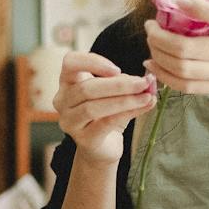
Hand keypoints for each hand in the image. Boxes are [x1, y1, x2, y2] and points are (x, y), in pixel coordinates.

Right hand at [54, 50, 155, 167]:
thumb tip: (146, 79)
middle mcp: (62, 100)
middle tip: (144, 83)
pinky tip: (145, 106)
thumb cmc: (106, 114)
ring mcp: (70, 121)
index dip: (92, 62)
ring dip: (124, 100)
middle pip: (87, 88)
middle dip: (119, 85)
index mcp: (67, 82)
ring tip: (146, 96)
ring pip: (93, 107)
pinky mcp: (83, 139)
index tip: (117, 69)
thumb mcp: (114, 92)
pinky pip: (106, 123)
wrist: (104, 146)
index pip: (70, 62)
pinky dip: (128, 112)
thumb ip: (125, 82)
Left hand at [143, 0, 208, 140]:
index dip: (191, 6)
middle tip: (150, 27)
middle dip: (158, 37)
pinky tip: (154, 64)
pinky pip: (185, 86)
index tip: (174, 0)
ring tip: (151, 44)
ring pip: (180, 68)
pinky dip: (164, 75)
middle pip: (185, 47)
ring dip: (158, 56)